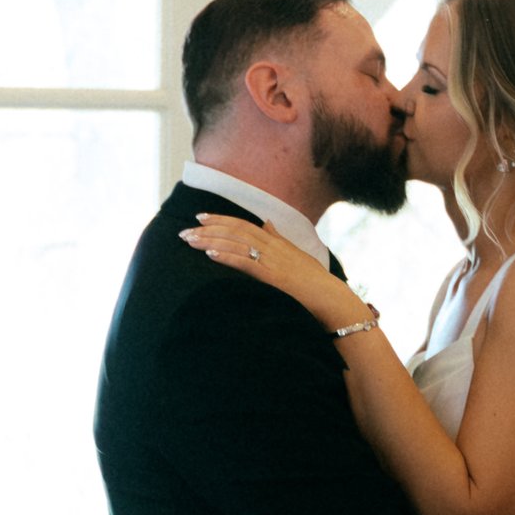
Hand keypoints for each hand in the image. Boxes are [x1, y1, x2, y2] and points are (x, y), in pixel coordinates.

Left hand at [182, 212, 352, 329]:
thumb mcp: (295, 253)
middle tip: (185, 230)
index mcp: (276, 241)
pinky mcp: (272, 276)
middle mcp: (272, 246)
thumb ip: (278, 238)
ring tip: (190, 240)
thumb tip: (267, 222)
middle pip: (235, 230)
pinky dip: (227, 256)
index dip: (221, 219)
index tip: (201, 217)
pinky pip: (245, 262)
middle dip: (208, 229)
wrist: (329, 297)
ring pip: (236, 243)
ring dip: (210, 240)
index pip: (243, 224)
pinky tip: (210, 254)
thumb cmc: (314, 280)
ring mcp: (272, 259)